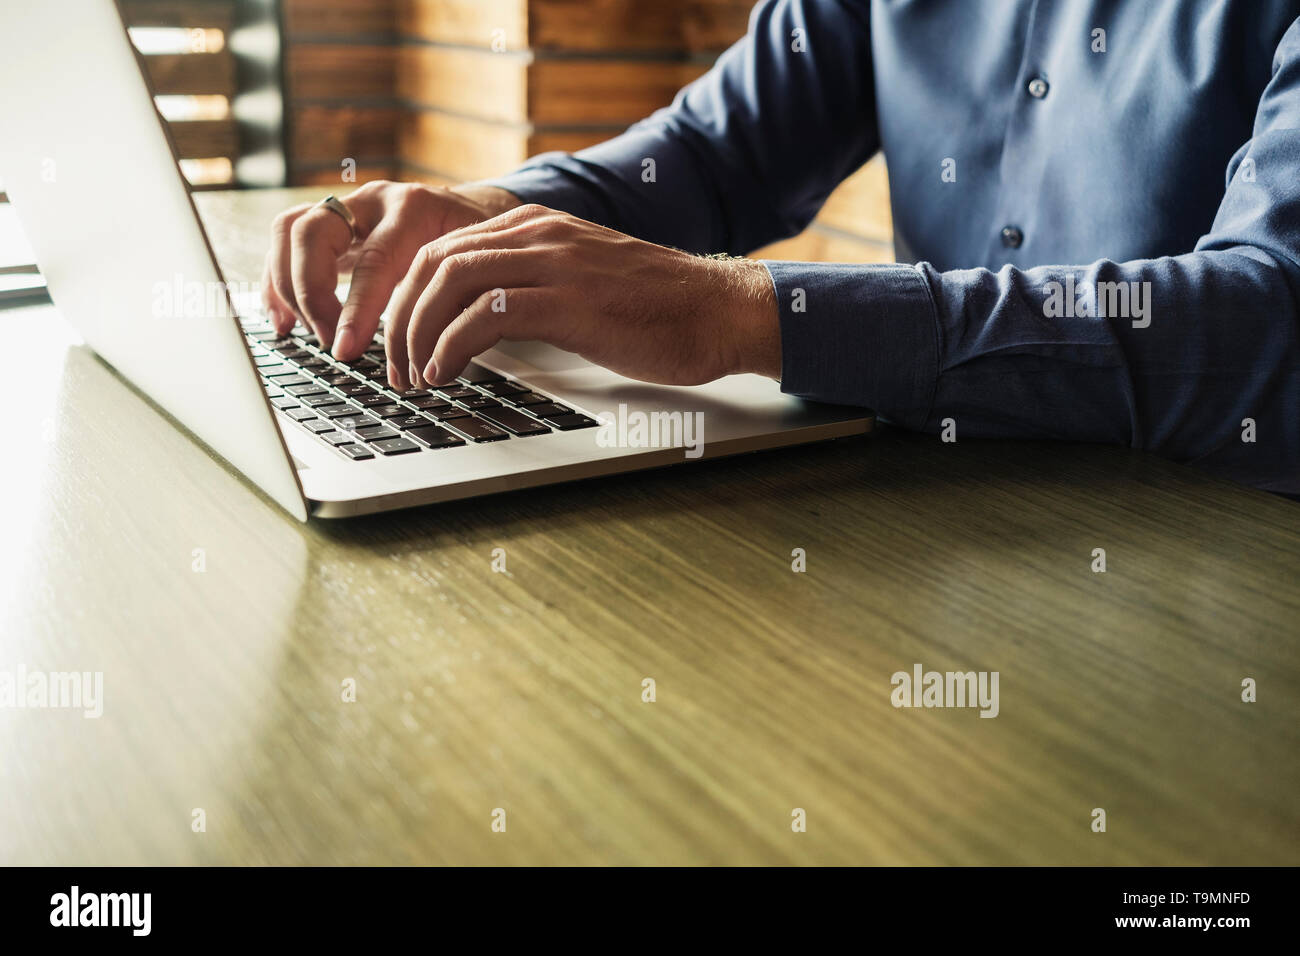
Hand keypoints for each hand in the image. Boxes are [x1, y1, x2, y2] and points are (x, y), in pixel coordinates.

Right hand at [261, 181, 519, 355]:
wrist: (479, 210)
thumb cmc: (481, 244)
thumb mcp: (481, 262)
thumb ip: (458, 294)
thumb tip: (440, 350)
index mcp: (413, 209)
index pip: (371, 260)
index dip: (355, 310)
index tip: (344, 350)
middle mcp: (373, 200)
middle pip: (313, 233)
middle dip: (310, 293)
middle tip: (329, 340)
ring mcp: (346, 207)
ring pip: (289, 230)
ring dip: (289, 286)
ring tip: (309, 332)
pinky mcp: (330, 222)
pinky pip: (285, 241)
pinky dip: (278, 282)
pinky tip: (285, 322)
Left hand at [385, 204, 781, 390]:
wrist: (720, 310)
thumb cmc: (660, 308)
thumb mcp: (584, 278)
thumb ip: (535, 282)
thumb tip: (485, 319)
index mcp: (537, 226)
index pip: (444, 248)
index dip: (408, 297)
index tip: (402, 341)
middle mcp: (540, 234)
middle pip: (433, 262)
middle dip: (400, 319)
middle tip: (396, 367)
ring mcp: (555, 264)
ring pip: (450, 283)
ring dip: (418, 334)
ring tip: (416, 375)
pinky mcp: (570, 302)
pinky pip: (486, 315)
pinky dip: (451, 346)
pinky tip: (448, 372)